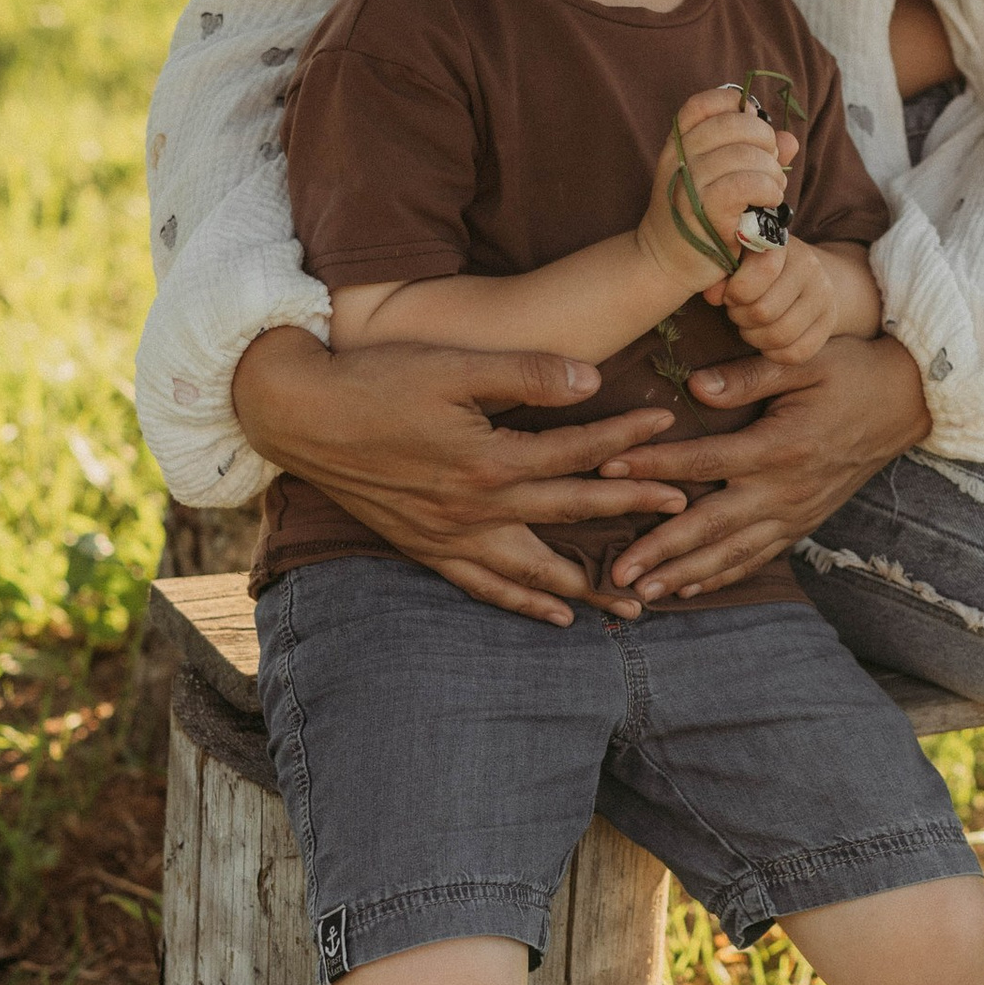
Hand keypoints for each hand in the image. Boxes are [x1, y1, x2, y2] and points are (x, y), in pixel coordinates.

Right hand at [232, 324, 675, 624]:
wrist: (298, 414)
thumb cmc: (375, 380)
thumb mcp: (453, 366)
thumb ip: (525, 375)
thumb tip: (592, 380)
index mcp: (490, 460)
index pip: (577, 452)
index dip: (627, 440)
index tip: (670, 429)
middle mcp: (476, 509)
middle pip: (571, 515)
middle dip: (633, 514)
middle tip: (685, 515)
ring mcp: (450, 536)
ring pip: (535, 572)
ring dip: (588, 588)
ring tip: (636, 603)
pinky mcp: (426, 548)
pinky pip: (484, 588)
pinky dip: (524, 605)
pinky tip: (556, 618)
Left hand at [598, 332, 929, 596]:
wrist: (906, 404)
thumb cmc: (851, 373)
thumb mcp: (804, 361)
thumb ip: (748, 376)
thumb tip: (695, 388)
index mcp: (779, 447)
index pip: (703, 462)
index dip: (653, 466)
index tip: (606, 469)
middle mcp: (785, 490)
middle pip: (711, 525)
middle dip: (660, 549)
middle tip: (617, 571)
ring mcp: (796, 513)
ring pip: (733, 553)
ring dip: (686, 575)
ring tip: (644, 593)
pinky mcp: (804, 524)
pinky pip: (759, 557)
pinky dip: (723, 576)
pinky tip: (691, 589)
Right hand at [645, 85, 794, 285]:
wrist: (666, 263)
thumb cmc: (699, 219)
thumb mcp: (719, 180)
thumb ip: (753, 155)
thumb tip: (788, 139)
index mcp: (677, 145)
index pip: (702, 104)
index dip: (734, 105)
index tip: (754, 126)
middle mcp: (678, 159)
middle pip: (731, 124)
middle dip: (764, 139)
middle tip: (772, 164)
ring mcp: (688, 185)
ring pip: (743, 155)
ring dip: (771, 170)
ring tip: (774, 189)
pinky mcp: (704, 213)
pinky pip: (744, 185)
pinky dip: (767, 189)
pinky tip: (771, 201)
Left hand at [719, 233, 838, 366]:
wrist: (802, 274)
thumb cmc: (756, 268)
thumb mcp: (737, 261)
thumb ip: (720, 275)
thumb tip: (712, 295)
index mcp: (781, 244)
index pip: (761, 272)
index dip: (736, 292)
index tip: (730, 295)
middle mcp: (809, 267)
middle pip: (764, 311)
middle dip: (741, 317)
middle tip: (738, 312)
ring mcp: (823, 295)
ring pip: (779, 335)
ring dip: (754, 337)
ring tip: (750, 326)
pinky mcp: (829, 322)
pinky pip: (796, 353)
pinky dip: (773, 353)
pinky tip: (766, 340)